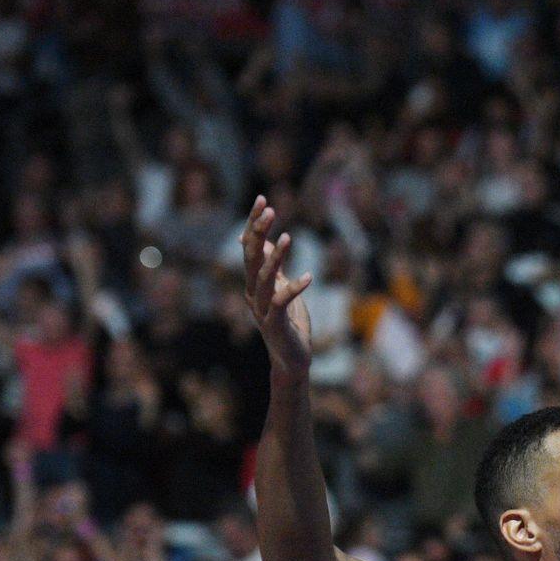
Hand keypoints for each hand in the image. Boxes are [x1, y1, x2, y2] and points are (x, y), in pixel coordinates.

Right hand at [241, 197, 313, 374]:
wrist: (291, 360)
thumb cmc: (288, 323)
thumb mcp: (280, 287)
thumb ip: (273, 264)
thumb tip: (263, 238)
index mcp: (254, 283)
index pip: (250, 247)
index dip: (254, 224)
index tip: (263, 200)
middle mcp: (253, 294)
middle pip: (251, 257)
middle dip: (259, 232)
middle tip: (270, 209)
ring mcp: (262, 310)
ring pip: (264, 278)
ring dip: (275, 257)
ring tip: (289, 237)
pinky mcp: (276, 324)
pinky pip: (281, 302)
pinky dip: (294, 288)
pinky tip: (308, 276)